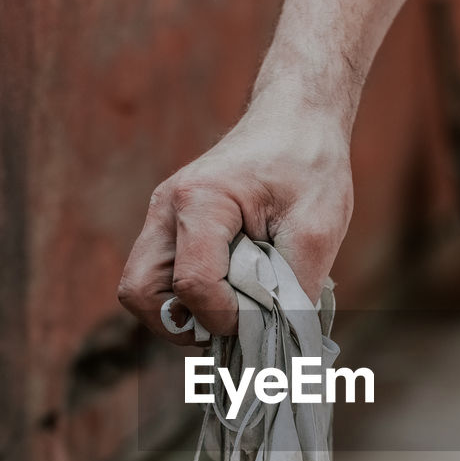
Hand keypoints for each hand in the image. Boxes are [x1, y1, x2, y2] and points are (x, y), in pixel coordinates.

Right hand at [117, 88, 352, 340]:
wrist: (295, 120)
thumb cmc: (309, 165)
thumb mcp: (320, 226)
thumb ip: (296, 287)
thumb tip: (279, 340)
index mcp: (201, 200)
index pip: (193, 284)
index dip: (226, 316)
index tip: (262, 315)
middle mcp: (166, 209)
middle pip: (140, 292)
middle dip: (182, 324)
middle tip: (230, 326)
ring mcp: (161, 219)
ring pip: (142, 290)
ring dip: (181, 314)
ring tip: (231, 311)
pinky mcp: (168, 229)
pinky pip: (158, 279)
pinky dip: (186, 300)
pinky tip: (228, 294)